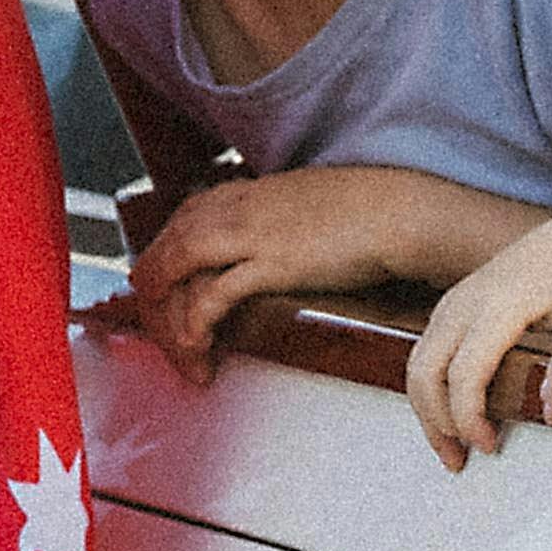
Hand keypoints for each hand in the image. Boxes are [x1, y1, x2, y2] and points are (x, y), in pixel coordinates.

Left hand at [125, 162, 438, 381]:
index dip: (162, 262)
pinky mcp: (269, 264)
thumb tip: (270, 251)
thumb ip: (276, 223)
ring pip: (175, 271)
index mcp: (243, 194)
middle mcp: (235, 209)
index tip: (163, 295)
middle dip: (152, 298)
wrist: (399, 209)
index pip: (179, 223)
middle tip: (160, 338)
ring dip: (166, 319)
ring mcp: (249, 234)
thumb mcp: (305, 207)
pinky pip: (211, 297)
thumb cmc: (367, 211)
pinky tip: (197, 351)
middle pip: (165, 250)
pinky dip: (195, 326)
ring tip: (177, 356)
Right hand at [407, 210, 551, 464]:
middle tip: (461, 462)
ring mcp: (448, 306)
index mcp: (499, 306)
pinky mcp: (444, 313)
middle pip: (427, 373)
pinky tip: (451, 426)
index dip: (470, 415)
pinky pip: (421, 361)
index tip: (490, 446)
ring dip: (427, 416)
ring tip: (453, 453)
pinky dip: (428, 398)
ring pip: (416, 369)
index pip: (465, 371)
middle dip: (439, 423)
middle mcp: (464, 303)